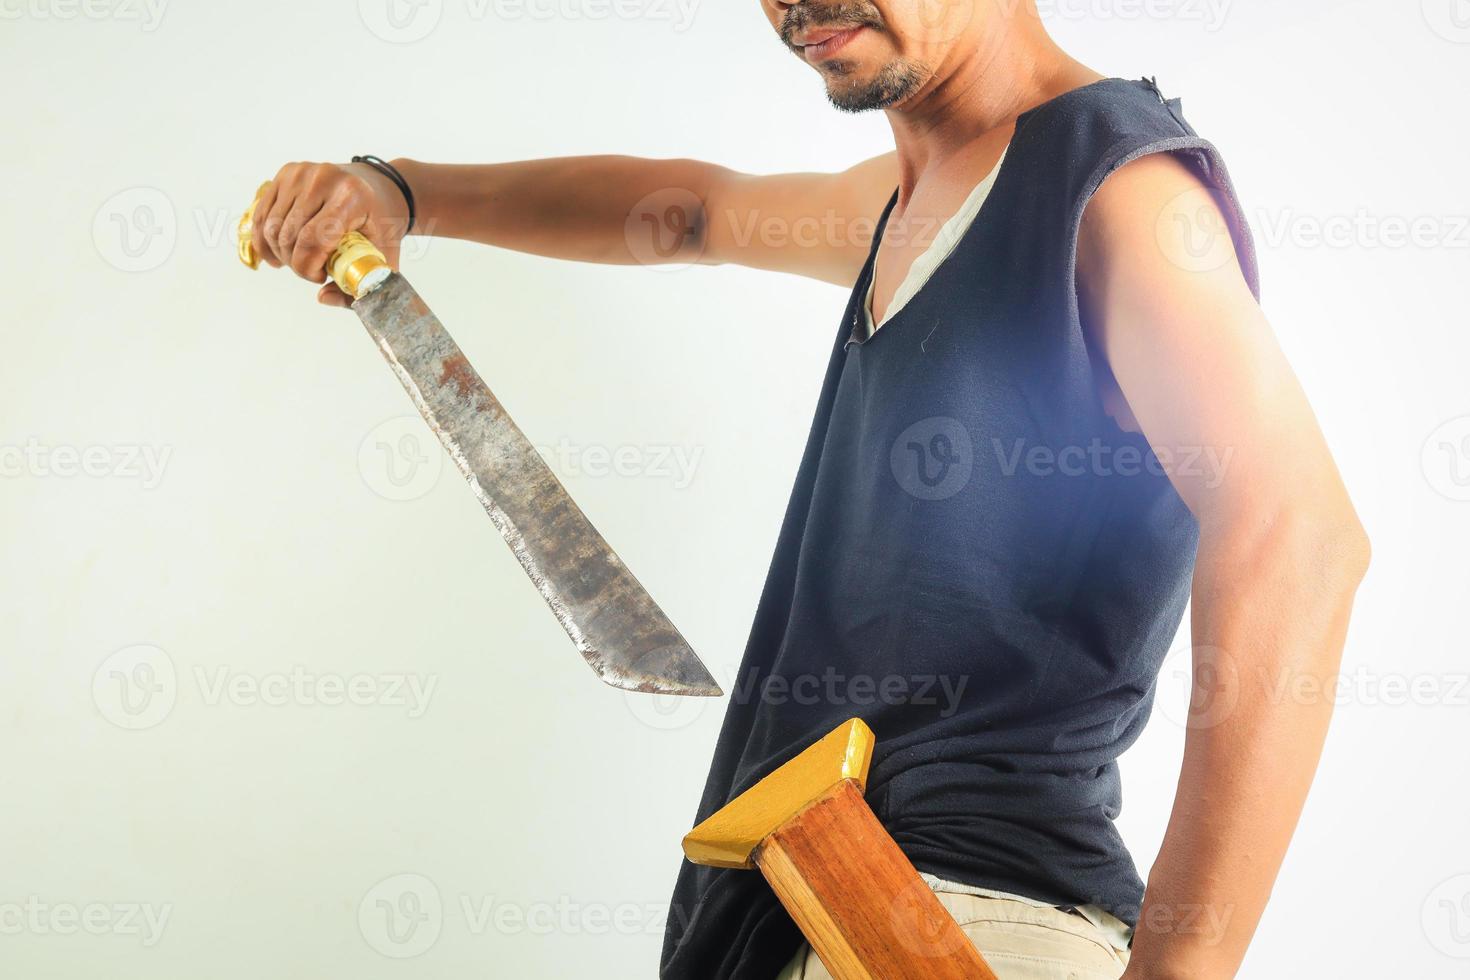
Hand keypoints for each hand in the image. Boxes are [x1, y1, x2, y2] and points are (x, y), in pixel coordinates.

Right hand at [249, 160, 409, 305]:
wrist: (379, 189)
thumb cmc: (381, 225)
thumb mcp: (382, 257)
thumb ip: (357, 285)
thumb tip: (322, 297)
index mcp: (352, 197)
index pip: (313, 240)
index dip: (307, 268)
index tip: (320, 277)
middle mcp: (324, 179)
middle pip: (290, 235)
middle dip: (295, 263)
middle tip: (311, 271)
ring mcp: (302, 172)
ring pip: (273, 225)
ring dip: (280, 252)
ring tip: (299, 260)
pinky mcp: (287, 172)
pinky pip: (264, 213)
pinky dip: (266, 237)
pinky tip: (278, 252)